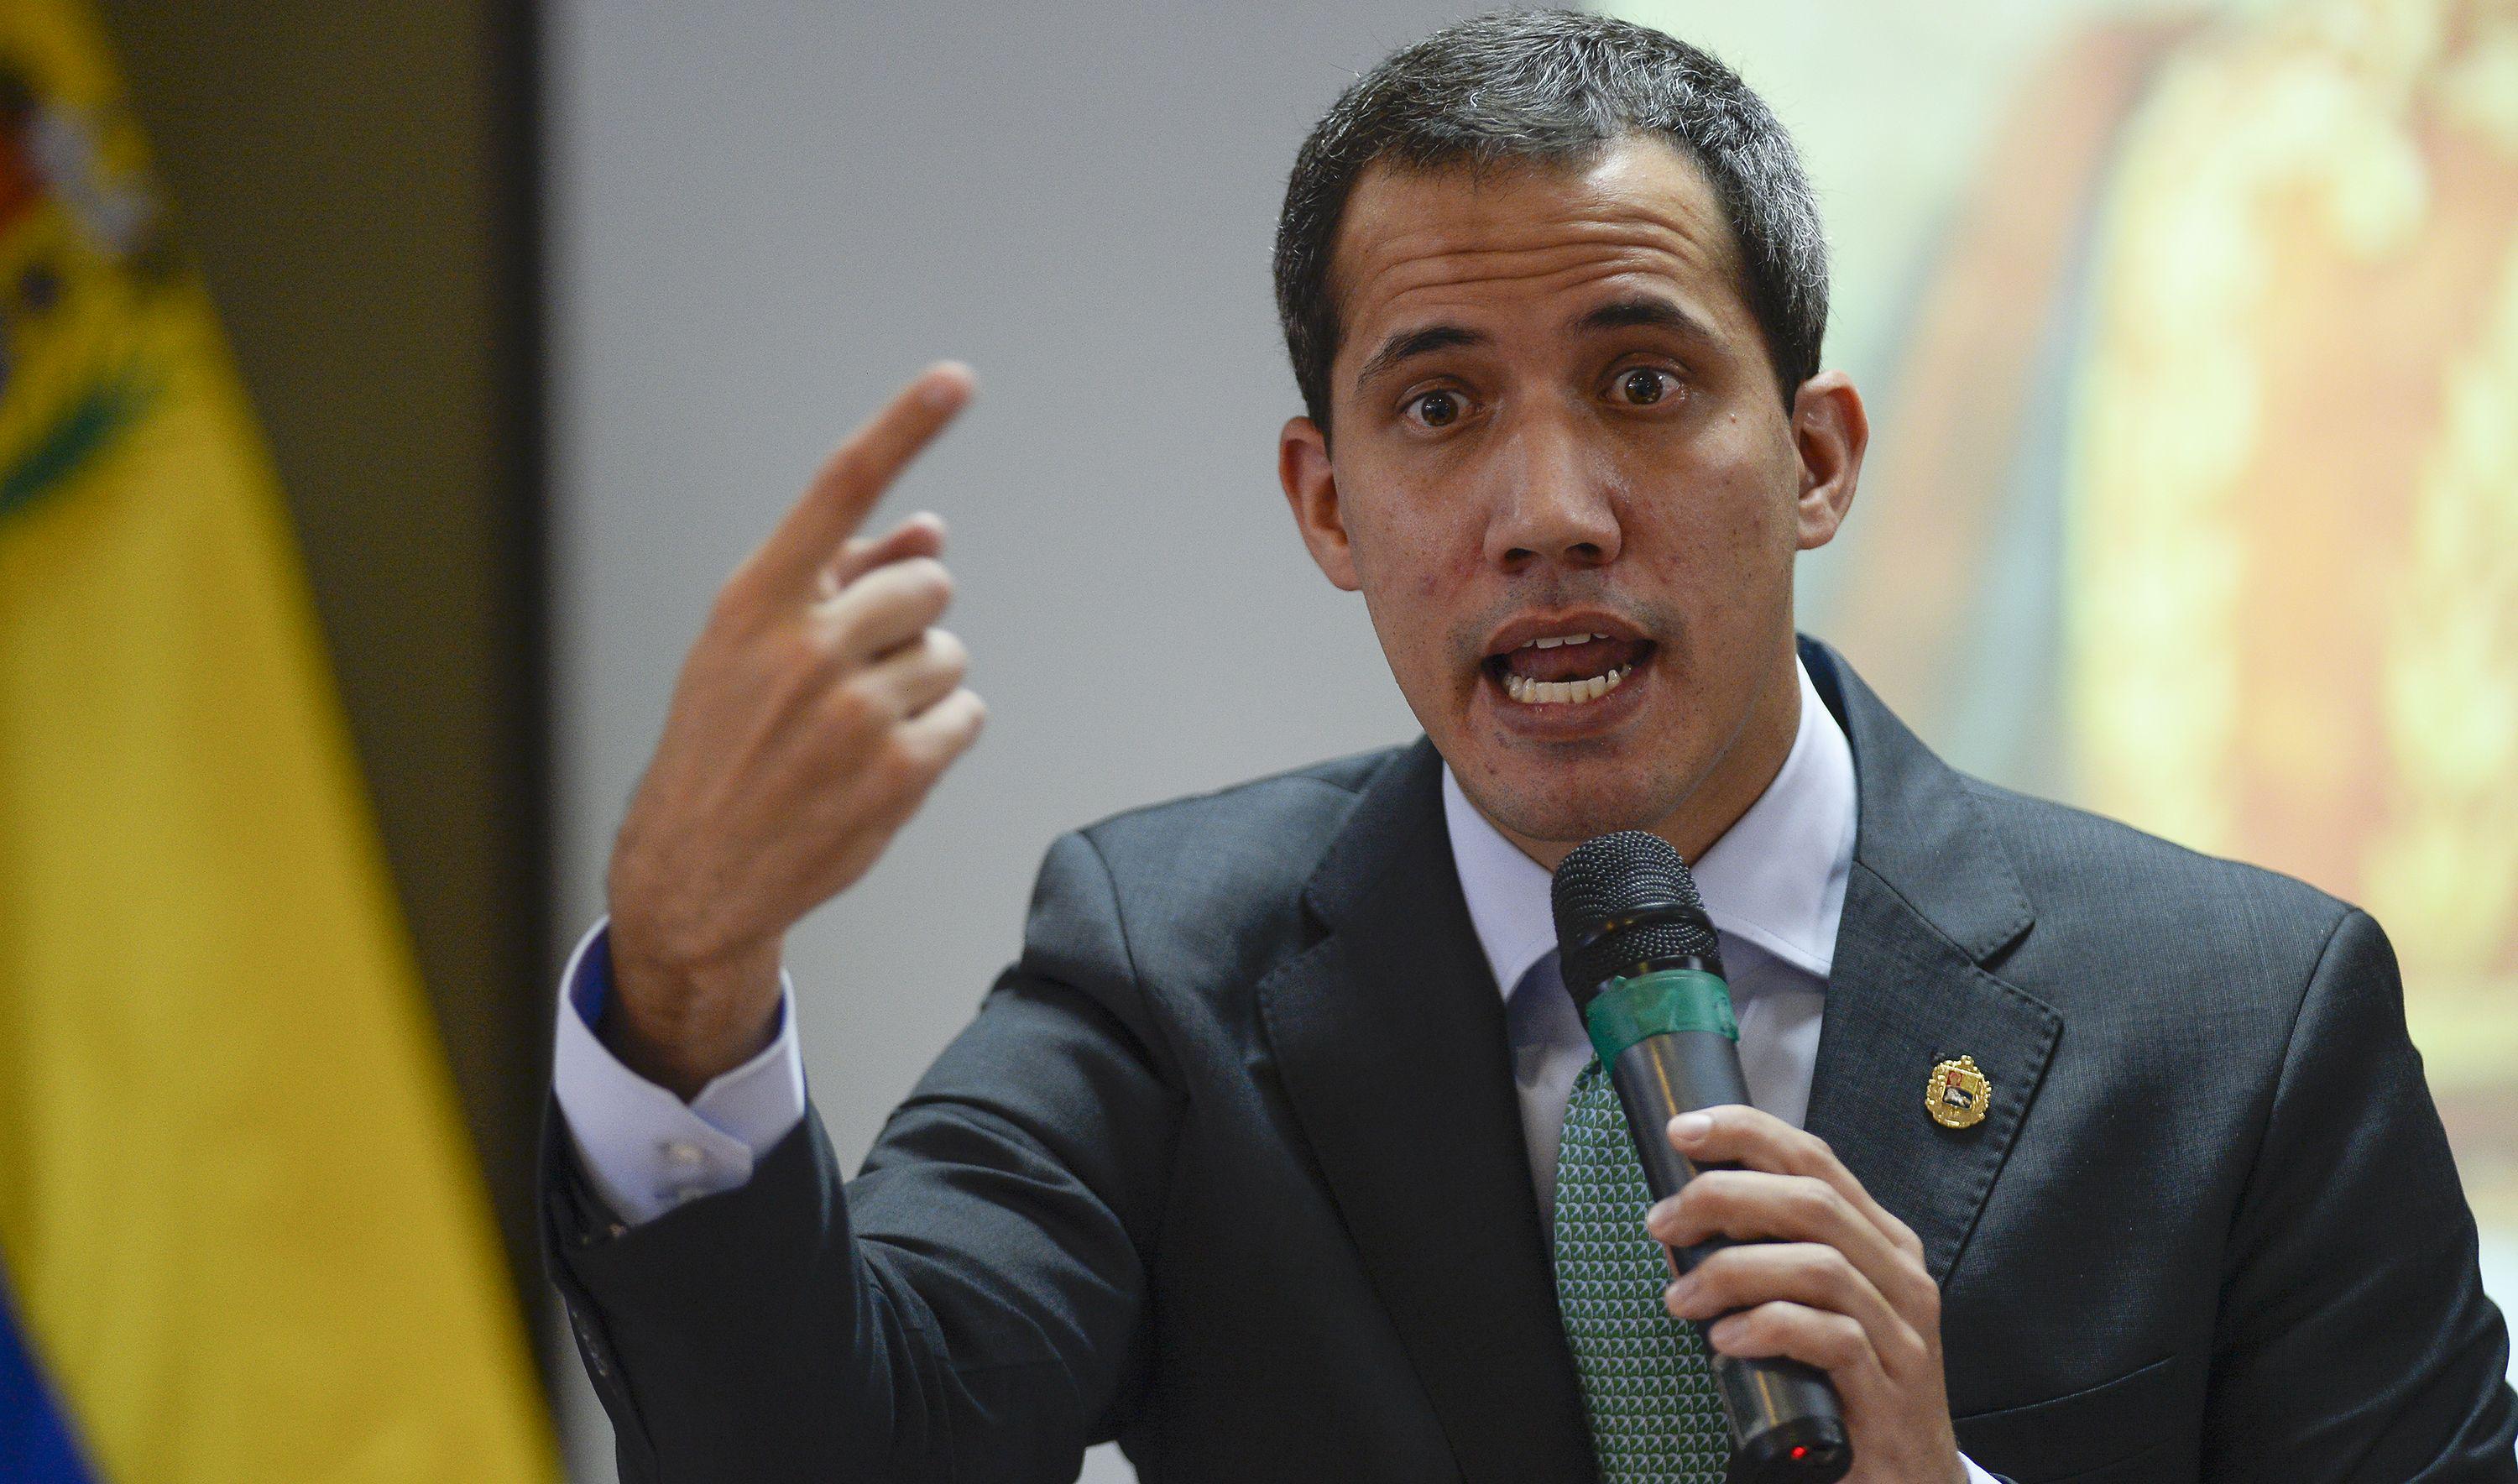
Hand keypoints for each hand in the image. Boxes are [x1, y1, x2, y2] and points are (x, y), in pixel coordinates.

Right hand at [602, 363, 987, 1097]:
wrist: (697, 871)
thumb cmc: (725, 744)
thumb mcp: (749, 649)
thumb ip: (839, 582)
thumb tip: (929, 534)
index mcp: (758, 601)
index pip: (839, 490)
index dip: (904, 425)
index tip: (957, 377)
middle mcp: (807, 647)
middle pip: (928, 587)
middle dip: (907, 622)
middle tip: (851, 675)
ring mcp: (857, 712)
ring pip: (950, 656)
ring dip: (920, 684)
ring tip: (852, 729)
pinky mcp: (900, 772)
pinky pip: (967, 715)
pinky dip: (940, 735)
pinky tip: (880, 762)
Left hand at [1646, 1105, 1964, 1483]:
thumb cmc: (1846, 1388)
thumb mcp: (1813, 1307)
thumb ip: (1769, 1258)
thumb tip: (1683, 1218)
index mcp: (1881, 1243)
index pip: (1816, 1160)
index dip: (1748, 1134)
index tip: (1683, 1130)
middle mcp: (1900, 1277)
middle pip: (1814, 1201)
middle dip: (1725, 1196)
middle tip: (1663, 1222)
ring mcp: (1902, 1336)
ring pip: (1819, 1266)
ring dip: (1734, 1269)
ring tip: (1682, 1296)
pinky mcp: (1890, 1394)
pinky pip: (1833, 1339)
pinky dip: (1770, 1328)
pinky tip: (1727, 1341)